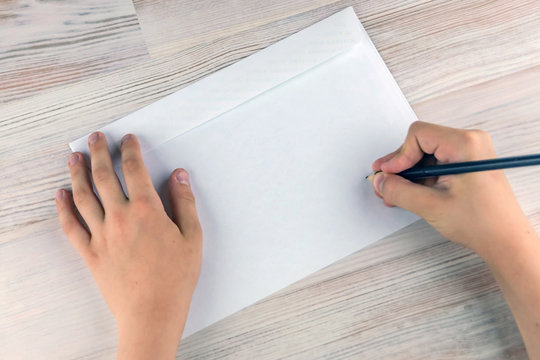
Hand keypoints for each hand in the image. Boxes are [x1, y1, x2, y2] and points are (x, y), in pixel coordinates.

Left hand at [55, 132, 201, 359]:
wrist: (152, 312)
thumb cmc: (176, 278)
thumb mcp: (193, 238)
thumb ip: (185, 203)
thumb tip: (179, 176)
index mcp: (147, 211)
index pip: (134, 170)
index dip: (130, 151)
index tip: (127, 140)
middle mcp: (120, 218)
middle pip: (104, 176)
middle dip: (99, 153)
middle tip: (95, 138)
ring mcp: (102, 235)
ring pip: (84, 196)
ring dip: (77, 173)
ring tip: (74, 157)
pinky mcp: (91, 253)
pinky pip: (71, 226)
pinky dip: (64, 209)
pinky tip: (61, 195)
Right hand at [371, 121, 539, 358]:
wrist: (506, 241)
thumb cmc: (481, 223)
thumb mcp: (430, 206)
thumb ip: (399, 190)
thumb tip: (380, 180)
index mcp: (465, 144)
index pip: (419, 135)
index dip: (399, 155)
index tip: (388, 175)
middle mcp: (469, 142)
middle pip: (421, 143)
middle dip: (401, 166)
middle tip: (384, 183)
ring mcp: (470, 153)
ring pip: (426, 155)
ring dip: (409, 174)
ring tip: (394, 193)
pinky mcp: (467, 165)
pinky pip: (436, 164)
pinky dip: (421, 178)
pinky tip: (409, 193)